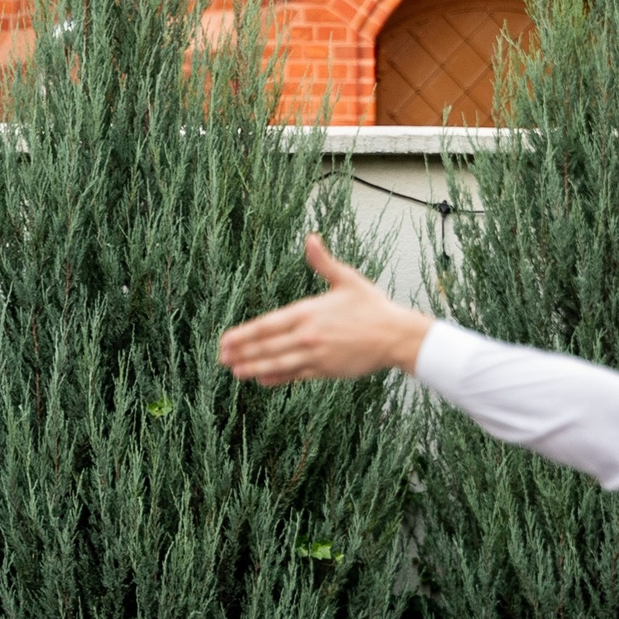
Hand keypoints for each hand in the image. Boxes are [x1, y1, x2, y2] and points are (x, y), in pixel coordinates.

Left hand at [218, 234, 433, 386]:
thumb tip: (310, 238)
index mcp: (309, 311)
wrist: (397, 335)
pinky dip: (278, 378)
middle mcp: (308, 334)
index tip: (225, 339)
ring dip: (255, 367)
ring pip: (278, 363)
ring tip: (235, 371)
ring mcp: (316, 354)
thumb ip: (323, 263)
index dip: (245, 334)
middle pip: (268, 346)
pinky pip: (296, 375)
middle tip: (221, 356)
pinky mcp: (326, 370)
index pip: (268, 324)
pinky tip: (262, 380)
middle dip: (243, 352)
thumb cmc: (373, 307)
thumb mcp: (347, 280)